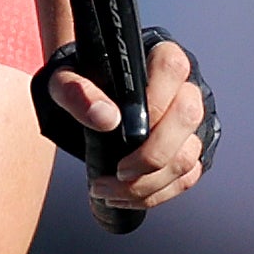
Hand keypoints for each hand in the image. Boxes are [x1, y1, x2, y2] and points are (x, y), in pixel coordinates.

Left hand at [48, 36, 211, 216]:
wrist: (84, 103)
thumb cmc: (78, 84)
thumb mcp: (62, 81)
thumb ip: (75, 91)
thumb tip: (106, 118)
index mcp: (157, 56)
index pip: (172, 67)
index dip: (155, 99)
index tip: (122, 128)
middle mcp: (183, 86)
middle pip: (188, 117)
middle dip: (152, 155)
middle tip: (118, 172)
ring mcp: (191, 121)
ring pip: (188, 154)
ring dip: (149, 183)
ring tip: (109, 191)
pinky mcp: (189, 150)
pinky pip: (186, 177)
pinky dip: (155, 194)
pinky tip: (124, 197)